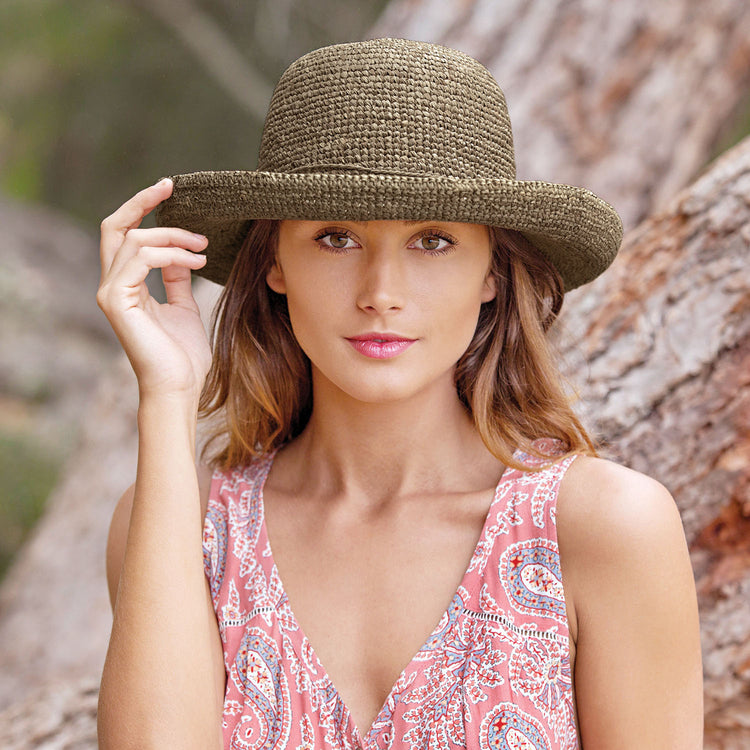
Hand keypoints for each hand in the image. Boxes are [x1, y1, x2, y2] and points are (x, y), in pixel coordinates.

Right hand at [97, 178, 212, 400]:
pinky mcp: (117, 300)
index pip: (125, 235)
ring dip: (173, 236)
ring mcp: (111, 292)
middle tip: (172, 186)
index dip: (143, 209)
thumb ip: (177, 278)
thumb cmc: (183, 355)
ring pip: (134, 240)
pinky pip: (142, 259)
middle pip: (115, 227)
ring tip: (204, 247)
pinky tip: (197, 261)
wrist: (179, 386)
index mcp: (126, 285)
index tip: (170, 190)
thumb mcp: (184, 306)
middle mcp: (112, 285)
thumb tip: (182, 254)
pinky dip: (172, 254)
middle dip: (142, 202)